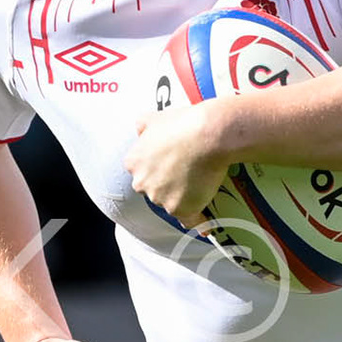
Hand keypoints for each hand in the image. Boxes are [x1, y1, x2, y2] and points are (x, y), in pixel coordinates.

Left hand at [124, 101, 232, 227]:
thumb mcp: (156, 117)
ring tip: (203, 191)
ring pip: (170, 205)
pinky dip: (199, 221)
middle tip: (189, 176)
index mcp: (133, 162)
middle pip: (154, 191)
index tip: (171, 168)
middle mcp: (142, 183)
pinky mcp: (180, 208)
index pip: (142, 173)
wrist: (208, 134)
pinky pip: (190, 221)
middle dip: (168, 186)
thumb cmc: (184, 123)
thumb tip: (140, 129)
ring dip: (184, 201)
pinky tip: (207, 225)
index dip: (158, 170)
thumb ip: (143, 125)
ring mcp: (160, 198)